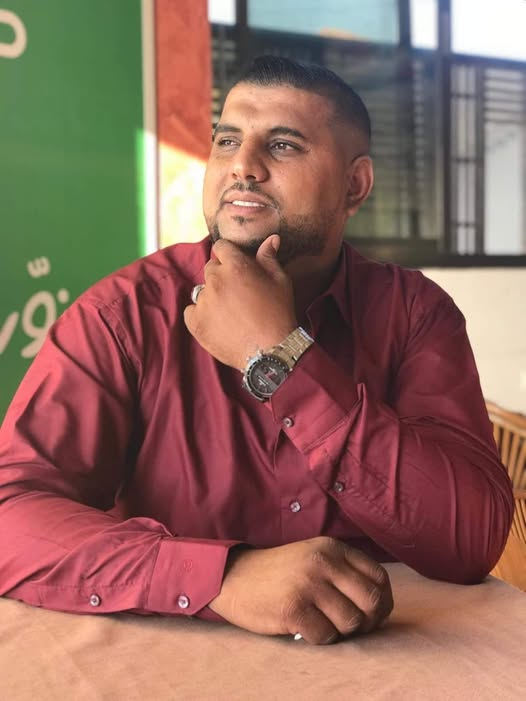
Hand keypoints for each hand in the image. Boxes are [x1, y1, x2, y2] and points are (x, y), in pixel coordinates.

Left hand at [184, 236, 296, 369]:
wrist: (270, 351)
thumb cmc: (279, 314)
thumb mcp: (280, 282)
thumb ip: (269, 258)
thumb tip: (271, 239)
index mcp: (236, 266)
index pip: (221, 247)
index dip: (228, 256)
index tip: (235, 266)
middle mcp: (216, 280)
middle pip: (210, 269)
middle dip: (221, 276)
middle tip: (237, 294)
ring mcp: (203, 301)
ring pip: (202, 291)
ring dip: (212, 296)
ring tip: (229, 312)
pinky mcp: (195, 321)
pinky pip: (191, 311)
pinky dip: (200, 315)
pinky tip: (217, 323)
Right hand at [209, 536, 392, 644]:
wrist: (235, 576)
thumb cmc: (280, 573)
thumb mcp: (314, 556)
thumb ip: (344, 571)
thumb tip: (380, 604)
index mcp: (332, 548)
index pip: (379, 577)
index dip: (382, 601)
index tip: (372, 613)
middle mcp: (323, 562)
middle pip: (372, 601)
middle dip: (368, 621)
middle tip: (351, 626)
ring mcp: (308, 584)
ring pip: (352, 622)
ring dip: (341, 631)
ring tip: (324, 623)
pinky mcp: (293, 608)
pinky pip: (326, 635)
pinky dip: (320, 638)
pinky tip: (306, 627)